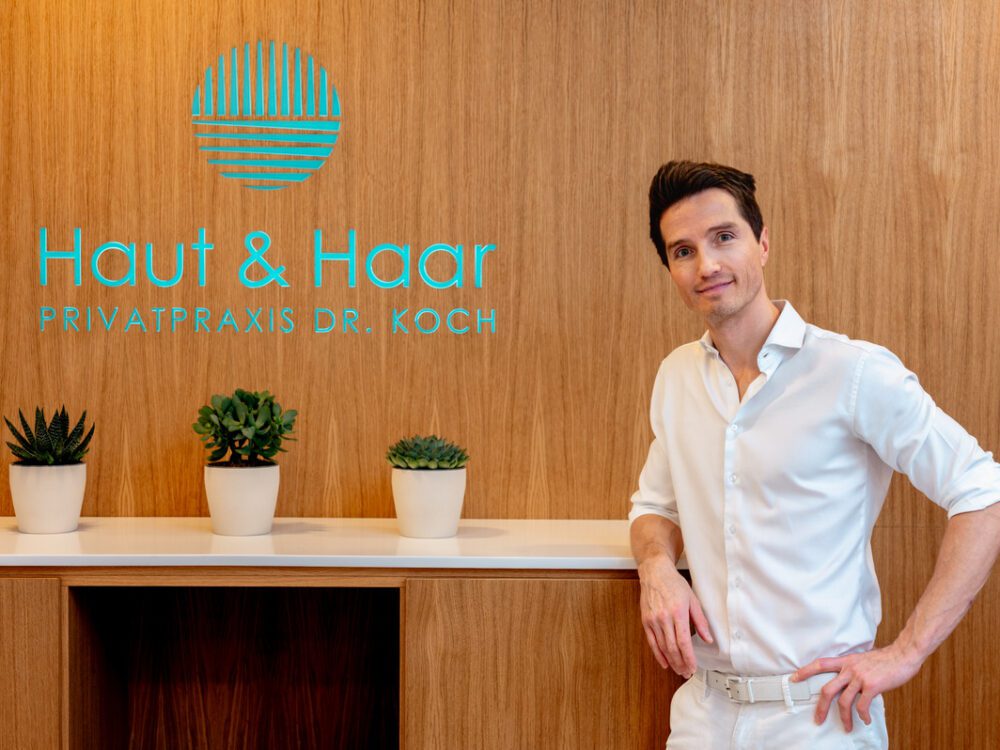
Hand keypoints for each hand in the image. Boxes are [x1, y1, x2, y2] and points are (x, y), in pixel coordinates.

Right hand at [638, 556, 713, 677]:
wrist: (655, 572)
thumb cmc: (674, 584)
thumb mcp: (693, 599)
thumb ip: (700, 621)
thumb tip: (708, 638)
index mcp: (678, 613)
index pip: (684, 642)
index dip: (689, 658)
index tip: (693, 667)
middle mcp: (664, 618)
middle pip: (673, 648)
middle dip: (680, 663)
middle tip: (687, 672)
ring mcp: (653, 620)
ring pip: (662, 647)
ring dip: (671, 661)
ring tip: (678, 670)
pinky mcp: (646, 621)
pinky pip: (652, 641)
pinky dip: (658, 654)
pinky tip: (664, 662)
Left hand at [791, 643, 923, 731]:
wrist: (903, 655)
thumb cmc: (885, 659)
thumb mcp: (862, 659)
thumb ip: (853, 668)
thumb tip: (848, 681)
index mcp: (846, 661)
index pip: (820, 664)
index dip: (805, 671)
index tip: (794, 678)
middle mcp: (849, 669)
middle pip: (827, 689)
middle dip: (821, 706)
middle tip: (818, 719)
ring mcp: (860, 678)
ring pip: (843, 701)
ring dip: (844, 718)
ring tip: (847, 727)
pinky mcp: (872, 686)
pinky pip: (862, 705)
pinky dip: (862, 715)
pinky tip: (864, 720)